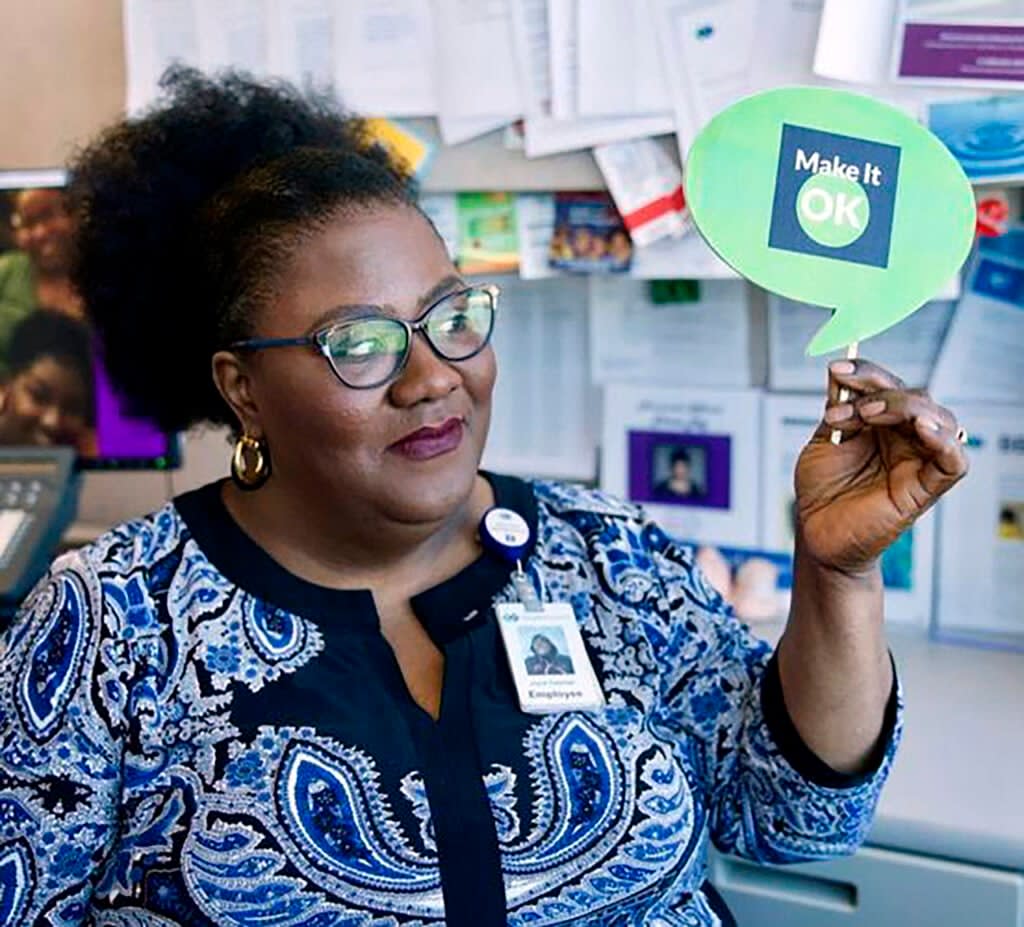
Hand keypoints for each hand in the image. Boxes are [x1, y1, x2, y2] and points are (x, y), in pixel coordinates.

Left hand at [794, 359, 967, 574]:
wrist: (816, 531)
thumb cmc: (823, 490)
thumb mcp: (824, 440)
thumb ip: (838, 406)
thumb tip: (840, 369)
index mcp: (883, 424)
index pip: (889, 385)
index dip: (867, 372)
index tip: (836, 369)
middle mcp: (905, 438)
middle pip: (916, 396)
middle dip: (879, 392)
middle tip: (844, 408)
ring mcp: (918, 461)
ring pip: (939, 419)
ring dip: (903, 407)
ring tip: (865, 416)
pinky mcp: (926, 488)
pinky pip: (954, 462)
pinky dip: (945, 442)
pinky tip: (922, 429)